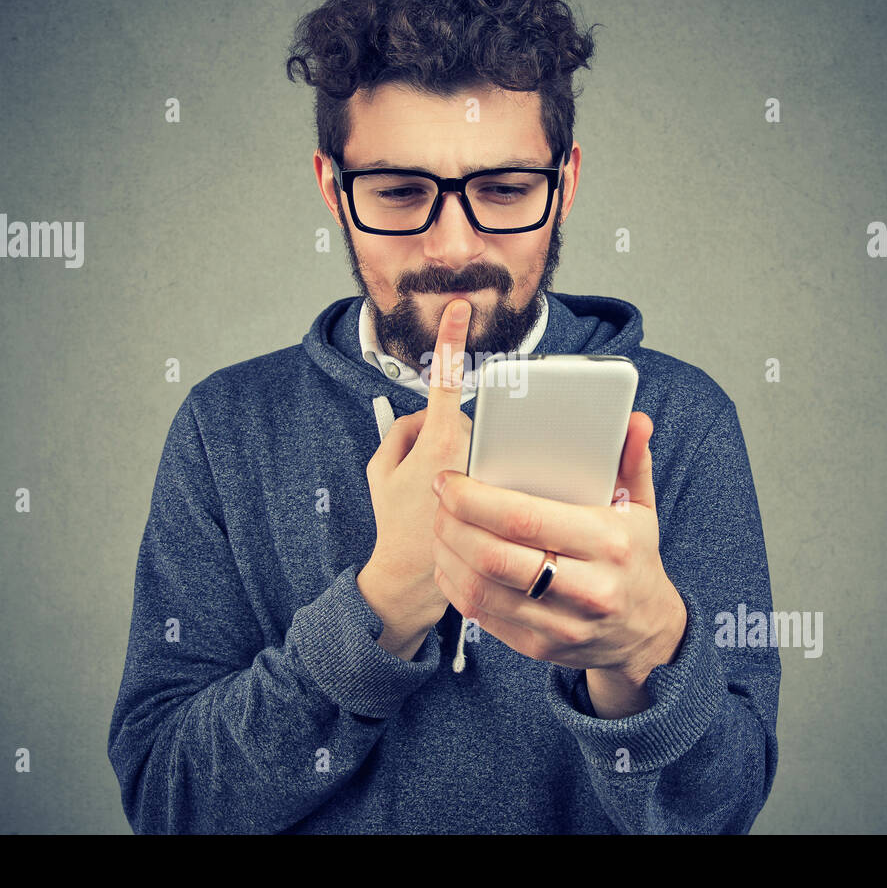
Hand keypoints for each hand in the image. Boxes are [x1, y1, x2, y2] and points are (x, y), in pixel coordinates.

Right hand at [359, 298, 474, 648]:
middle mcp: (472, 452)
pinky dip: (483, 474)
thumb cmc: (396, 522)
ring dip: (469, 457)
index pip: (446, 380)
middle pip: (467, 417)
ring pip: (481, 440)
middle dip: (450, 435)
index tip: (459, 307)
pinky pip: (495, 462)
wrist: (414, 580)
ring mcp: (491, 471)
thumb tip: (427, 414)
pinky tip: (473, 505)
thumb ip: (402, 429)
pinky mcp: (505, 490)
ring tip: (449, 496)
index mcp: (440, 441)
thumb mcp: (381, 469)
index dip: (450, 340)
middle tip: (432, 477)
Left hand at [429, 411, 687, 693]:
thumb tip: (635, 421)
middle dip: (452, 524)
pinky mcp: (539, 647)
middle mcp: (587, 588)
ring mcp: (561, 624)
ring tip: (440, 527)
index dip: (474, 499)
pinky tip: (449, 561)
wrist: (648, 633)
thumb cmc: (635, 559)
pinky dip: (455, 585)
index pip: (523, 519)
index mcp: (607, 543)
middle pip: (493, 556)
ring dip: (447, 554)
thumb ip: (633, 462)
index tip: (449, 481)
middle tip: (439, 501)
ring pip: (481, 590)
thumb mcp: (643, 509)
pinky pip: (482, 616)